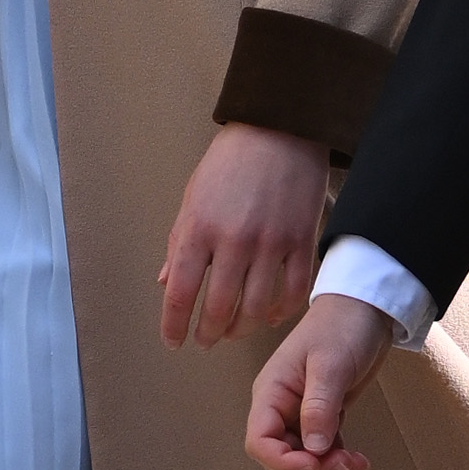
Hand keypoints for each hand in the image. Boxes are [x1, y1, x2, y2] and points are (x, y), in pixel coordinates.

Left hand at [157, 122, 329, 352]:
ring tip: (235, 332)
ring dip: (243, 328)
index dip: (173, 325)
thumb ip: (179, 242)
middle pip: (219, 308)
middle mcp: (233, 240)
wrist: (281, 128)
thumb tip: (165, 282)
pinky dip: (282, 311)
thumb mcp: (193, 197)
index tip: (173, 341)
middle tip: (205, 340)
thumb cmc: (231, 161)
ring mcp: (271, 243)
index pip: (180, 293)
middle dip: (208, 333)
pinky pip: (294, 291)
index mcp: (199, 228)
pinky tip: (271, 316)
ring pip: (257, 307)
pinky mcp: (302, 241)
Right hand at [246, 291, 392, 469]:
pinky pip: (322, 449)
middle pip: (282, 456)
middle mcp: (281, 407)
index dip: (283, 461)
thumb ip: (319, 406)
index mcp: (271, 392)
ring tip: (357, 464)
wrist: (366, 309)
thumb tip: (314, 449)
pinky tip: (359, 460)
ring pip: (304, 458)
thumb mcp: (330, 364)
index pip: (260, 441)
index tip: (314, 464)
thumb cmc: (342, 326)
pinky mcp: (323, 415)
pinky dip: (338, 460)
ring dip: (328, 469)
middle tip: (345, 465)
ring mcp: (301, 413)